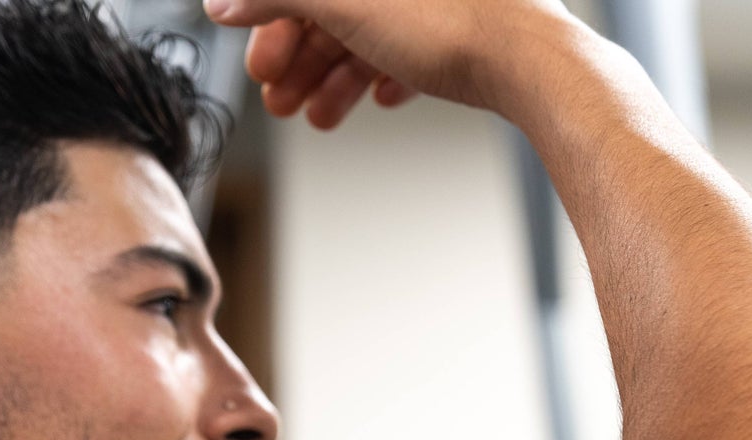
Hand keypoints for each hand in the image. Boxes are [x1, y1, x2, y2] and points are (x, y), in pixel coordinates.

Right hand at [203, 0, 572, 126]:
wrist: (529, 60)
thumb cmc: (450, 19)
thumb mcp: (343, 1)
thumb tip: (222, 1)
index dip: (273, 18)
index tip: (256, 58)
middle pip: (335, 5)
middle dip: (302, 55)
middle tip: (279, 97)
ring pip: (369, 29)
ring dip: (335, 76)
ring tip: (317, 116)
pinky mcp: (463, 22)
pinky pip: (410, 43)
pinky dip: (385, 71)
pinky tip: (378, 97)